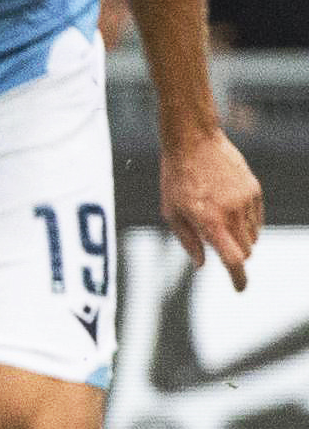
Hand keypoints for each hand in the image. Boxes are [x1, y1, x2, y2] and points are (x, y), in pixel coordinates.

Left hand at [162, 125, 262, 289]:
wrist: (193, 140)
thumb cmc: (175, 178)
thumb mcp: (171, 211)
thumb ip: (188, 240)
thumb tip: (202, 265)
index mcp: (211, 222)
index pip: (233, 259)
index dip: (238, 278)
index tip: (240, 288)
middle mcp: (234, 213)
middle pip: (246, 251)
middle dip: (235, 255)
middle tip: (218, 245)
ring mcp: (247, 201)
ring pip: (254, 236)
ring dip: (240, 239)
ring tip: (218, 220)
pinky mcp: (255, 190)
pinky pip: (257, 218)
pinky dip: (246, 222)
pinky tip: (228, 208)